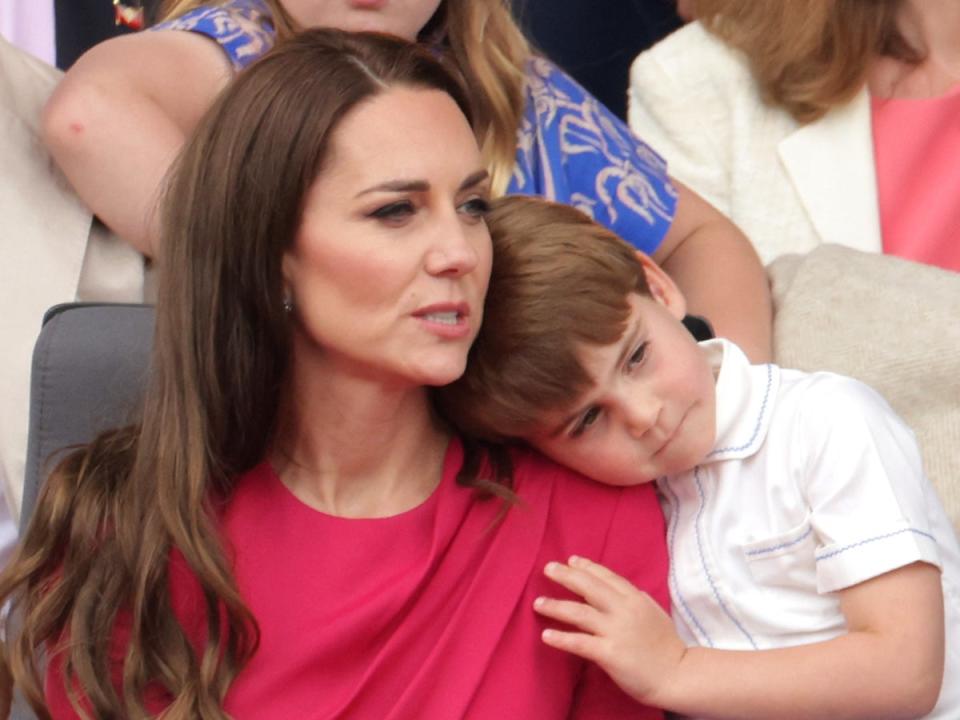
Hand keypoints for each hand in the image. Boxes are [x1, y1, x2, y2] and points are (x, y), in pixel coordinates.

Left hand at [534, 555, 685, 705]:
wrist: (677, 675)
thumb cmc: (665, 645)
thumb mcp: (652, 611)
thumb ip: (633, 598)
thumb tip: (615, 588)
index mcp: (634, 598)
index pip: (606, 576)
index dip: (587, 567)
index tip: (571, 560)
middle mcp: (623, 610)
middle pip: (589, 587)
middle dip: (566, 576)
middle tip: (548, 568)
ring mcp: (616, 631)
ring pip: (579, 613)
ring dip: (556, 606)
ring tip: (538, 603)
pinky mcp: (609, 653)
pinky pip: (580, 643)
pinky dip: (561, 638)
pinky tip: (546, 635)